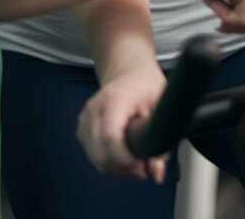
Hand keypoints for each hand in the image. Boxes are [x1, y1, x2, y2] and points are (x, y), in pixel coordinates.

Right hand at [77, 62, 169, 181]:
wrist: (128, 71)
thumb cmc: (145, 85)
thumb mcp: (162, 106)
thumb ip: (160, 140)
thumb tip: (157, 172)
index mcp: (115, 99)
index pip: (110, 136)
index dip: (125, 159)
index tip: (142, 166)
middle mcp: (94, 108)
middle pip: (100, 153)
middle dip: (123, 168)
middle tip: (142, 167)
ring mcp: (85, 118)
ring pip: (95, 158)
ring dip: (116, 167)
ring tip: (135, 161)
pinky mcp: (82, 127)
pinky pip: (92, 154)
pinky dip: (108, 161)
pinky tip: (123, 155)